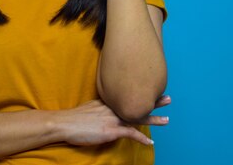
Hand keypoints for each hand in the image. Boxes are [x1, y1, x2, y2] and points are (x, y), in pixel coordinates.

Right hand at [54, 97, 170, 146]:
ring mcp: (112, 118)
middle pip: (136, 103)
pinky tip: (150, 142)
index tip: (152, 90)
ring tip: (166, 120)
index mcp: (107, 102)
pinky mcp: (110, 130)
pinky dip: (141, 138)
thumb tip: (104, 111)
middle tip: (168, 98)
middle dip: (153, 101)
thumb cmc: (72, 118)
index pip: (128, 96)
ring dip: (153, 119)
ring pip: (137, 118)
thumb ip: (99, 108)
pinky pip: (130, 134)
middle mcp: (112, 108)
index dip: (141, 94)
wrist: (64, 123)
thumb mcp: (88, 108)